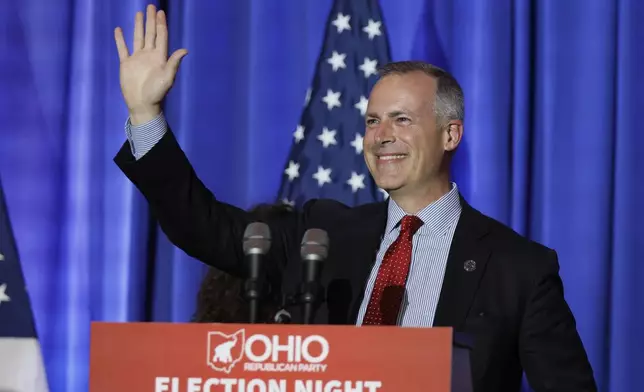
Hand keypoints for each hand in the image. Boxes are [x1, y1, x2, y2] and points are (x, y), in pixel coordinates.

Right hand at [114, 4, 187, 124]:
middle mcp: (149, 55)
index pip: (161, 36)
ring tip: (139, 13)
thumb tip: (185, 50)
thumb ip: (174, 63)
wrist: (142, 104)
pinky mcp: (126, 64)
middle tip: (152, 6)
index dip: (161, 24)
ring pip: (138, 38)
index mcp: (159, 57)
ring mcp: (137, 58)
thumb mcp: (167, 78)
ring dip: (139, 25)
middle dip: (151, 20)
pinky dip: (120, 39)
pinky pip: (123, 48)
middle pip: (150, 33)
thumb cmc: (157, 93)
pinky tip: (119, 29)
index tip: (161, 12)